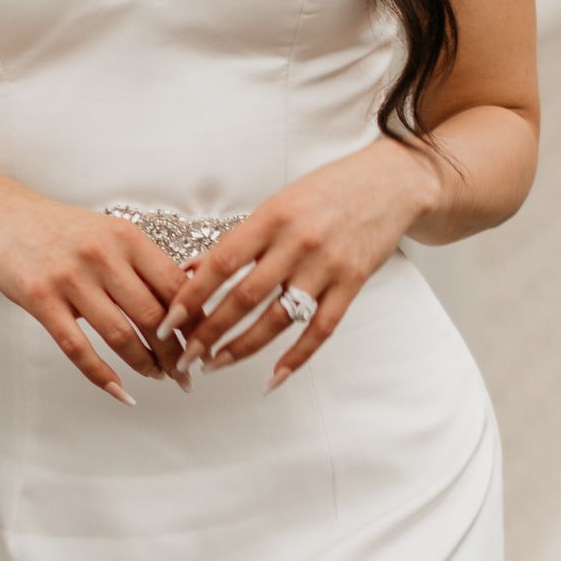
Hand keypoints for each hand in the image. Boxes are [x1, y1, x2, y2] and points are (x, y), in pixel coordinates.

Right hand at [0, 187, 189, 403]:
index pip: (175, 287)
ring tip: (157, 376)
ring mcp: (71, 279)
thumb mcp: (112, 234)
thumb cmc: (66, 231)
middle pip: (153, 316)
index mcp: (127, 238)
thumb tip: (188, 303)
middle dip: (175, 352)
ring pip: (120, 335)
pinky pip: (77, 348)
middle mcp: (103, 256)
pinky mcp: (42, 300)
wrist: (6, 217)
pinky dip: (102, 375)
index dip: (195, 321)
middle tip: (185, 372)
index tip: (203, 343)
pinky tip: (119, 390)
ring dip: (145, 364)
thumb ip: (145, 264)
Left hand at [153, 138, 437, 389]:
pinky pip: (320, 330)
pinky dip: (296, 358)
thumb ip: (239, 239)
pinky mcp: (352, 284)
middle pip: (244, 297)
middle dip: (209, 331)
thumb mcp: (278, 203)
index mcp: (272, 217)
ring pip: (277, 319)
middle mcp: (298, 242)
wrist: (392, 182)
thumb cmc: (328, 190)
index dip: (192, 295)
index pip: (221, 263)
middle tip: (184, 355)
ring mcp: (327, 266)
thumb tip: (191, 270)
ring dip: (241, 348)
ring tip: (214, 365)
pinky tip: (272, 378)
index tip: (168, 320)